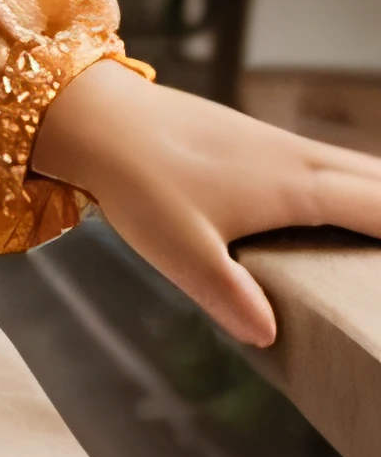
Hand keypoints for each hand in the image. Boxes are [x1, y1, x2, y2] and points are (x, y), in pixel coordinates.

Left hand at [31, 57, 380, 348]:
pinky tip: (345, 200)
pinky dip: (356, 181)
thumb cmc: (141, 184)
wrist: (103, 120)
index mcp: (297, 188)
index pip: (380, 210)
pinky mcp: (262, 142)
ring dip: (379, 195)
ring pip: (358, 166)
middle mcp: (302, 160)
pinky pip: (331, 162)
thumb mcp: (181, 251)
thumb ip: (228, 295)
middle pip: (380, 183)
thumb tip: (269, 336)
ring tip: (376, 233)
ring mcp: (284, 145)